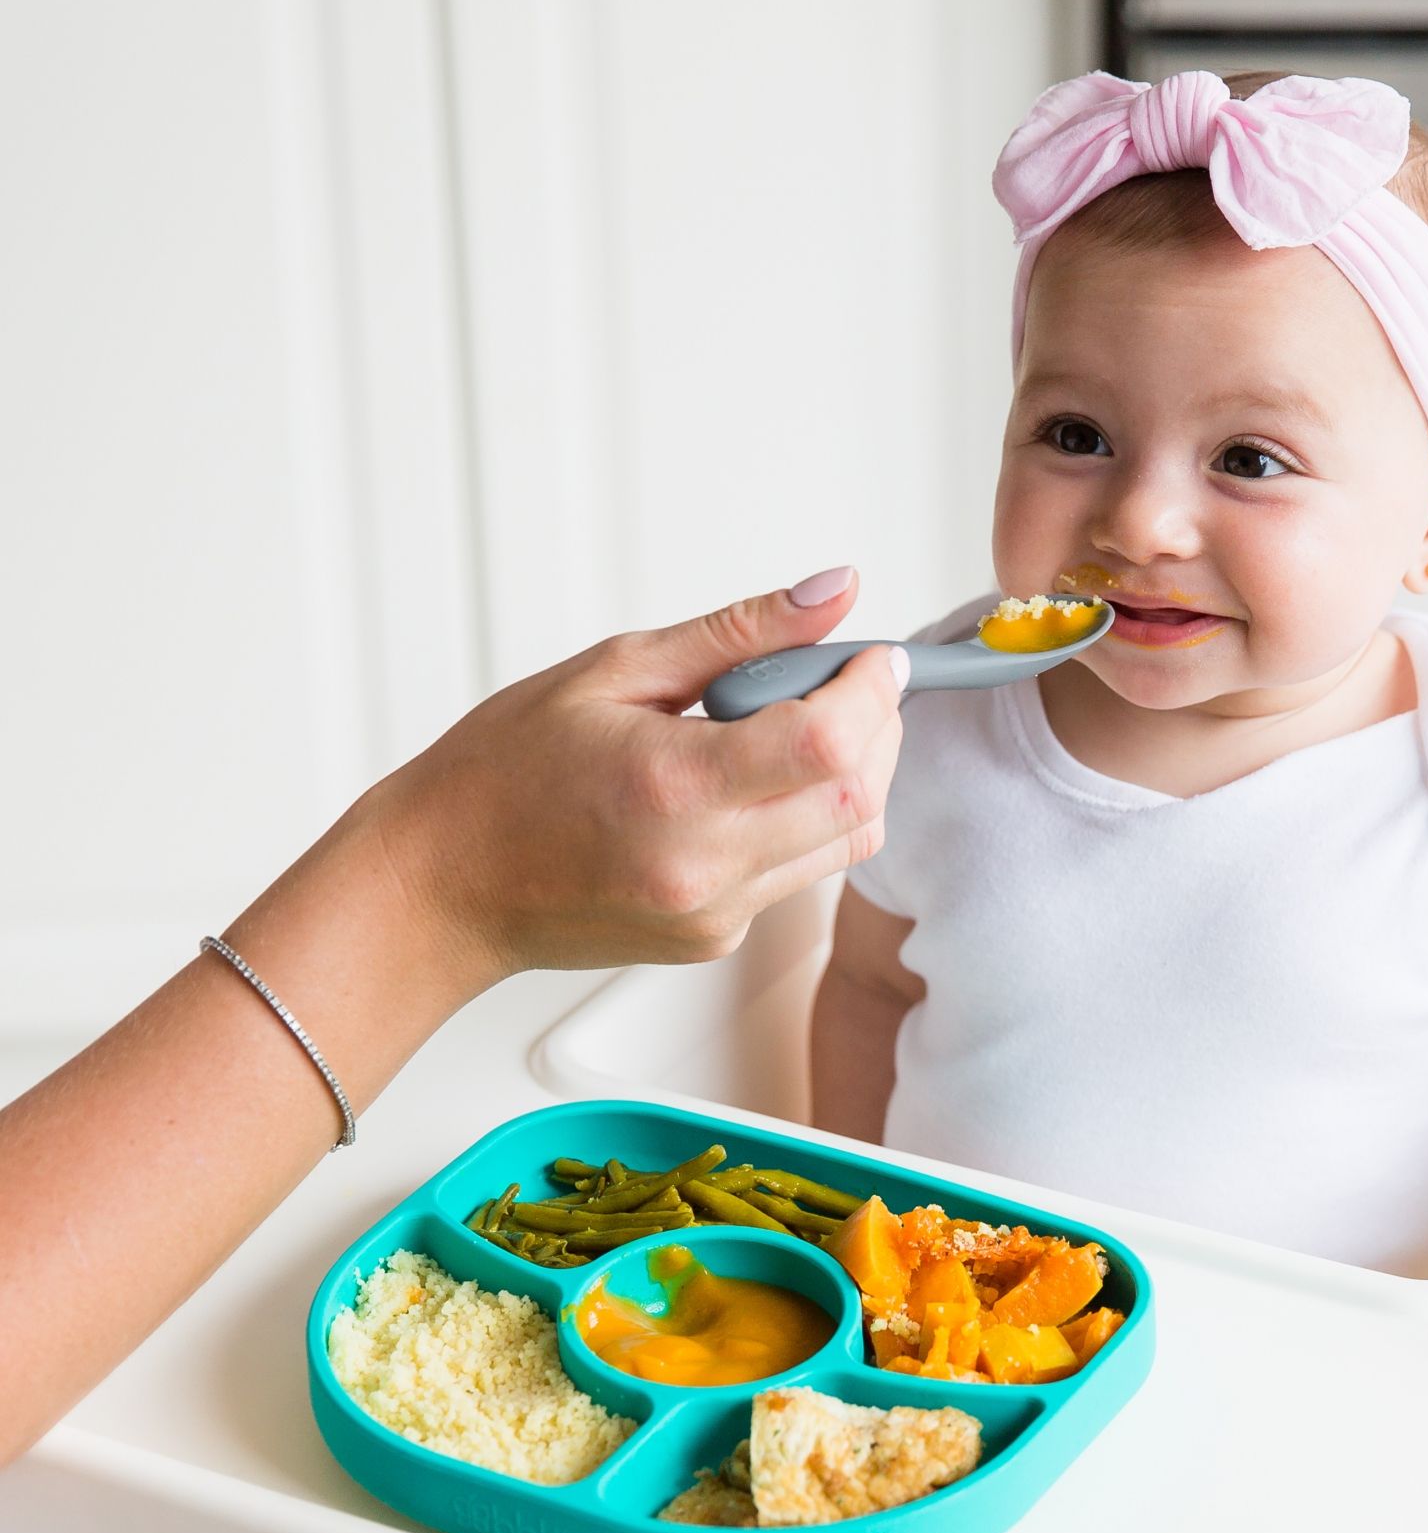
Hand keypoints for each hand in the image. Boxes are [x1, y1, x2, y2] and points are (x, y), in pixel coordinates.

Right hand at [352, 568, 906, 995]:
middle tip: (842, 684)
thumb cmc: (503, 775)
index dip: (874, 691)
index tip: (873, 657)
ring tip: (787, 729)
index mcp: (674, 788)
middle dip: (878, 729)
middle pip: (860, 798)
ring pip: (848, 841)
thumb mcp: (613, 670)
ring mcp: (716, 915)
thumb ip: (738, 633)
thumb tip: (834, 593)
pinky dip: (803, 817)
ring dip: (850, 775)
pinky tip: (745, 786)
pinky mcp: (717, 940)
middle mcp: (704, 866)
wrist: (444, 886)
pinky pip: (800, 872)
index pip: (830, 743)